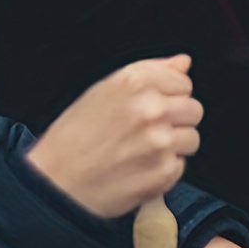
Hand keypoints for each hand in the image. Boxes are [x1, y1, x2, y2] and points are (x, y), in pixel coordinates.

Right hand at [25, 55, 201, 218]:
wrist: (55, 185)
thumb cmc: (72, 140)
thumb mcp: (102, 92)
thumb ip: (149, 73)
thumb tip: (183, 62)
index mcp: (134, 82)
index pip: (183, 81)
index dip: (169, 95)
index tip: (151, 106)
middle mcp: (150, 109)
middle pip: (193, 109)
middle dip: (176, 120)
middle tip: (145, 132)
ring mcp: (160, 142)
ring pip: (191, 138)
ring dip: (173, 146)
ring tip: (140, 151)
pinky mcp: (164, 172)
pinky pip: (181, 165)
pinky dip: (164, 169)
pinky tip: (138, 169)